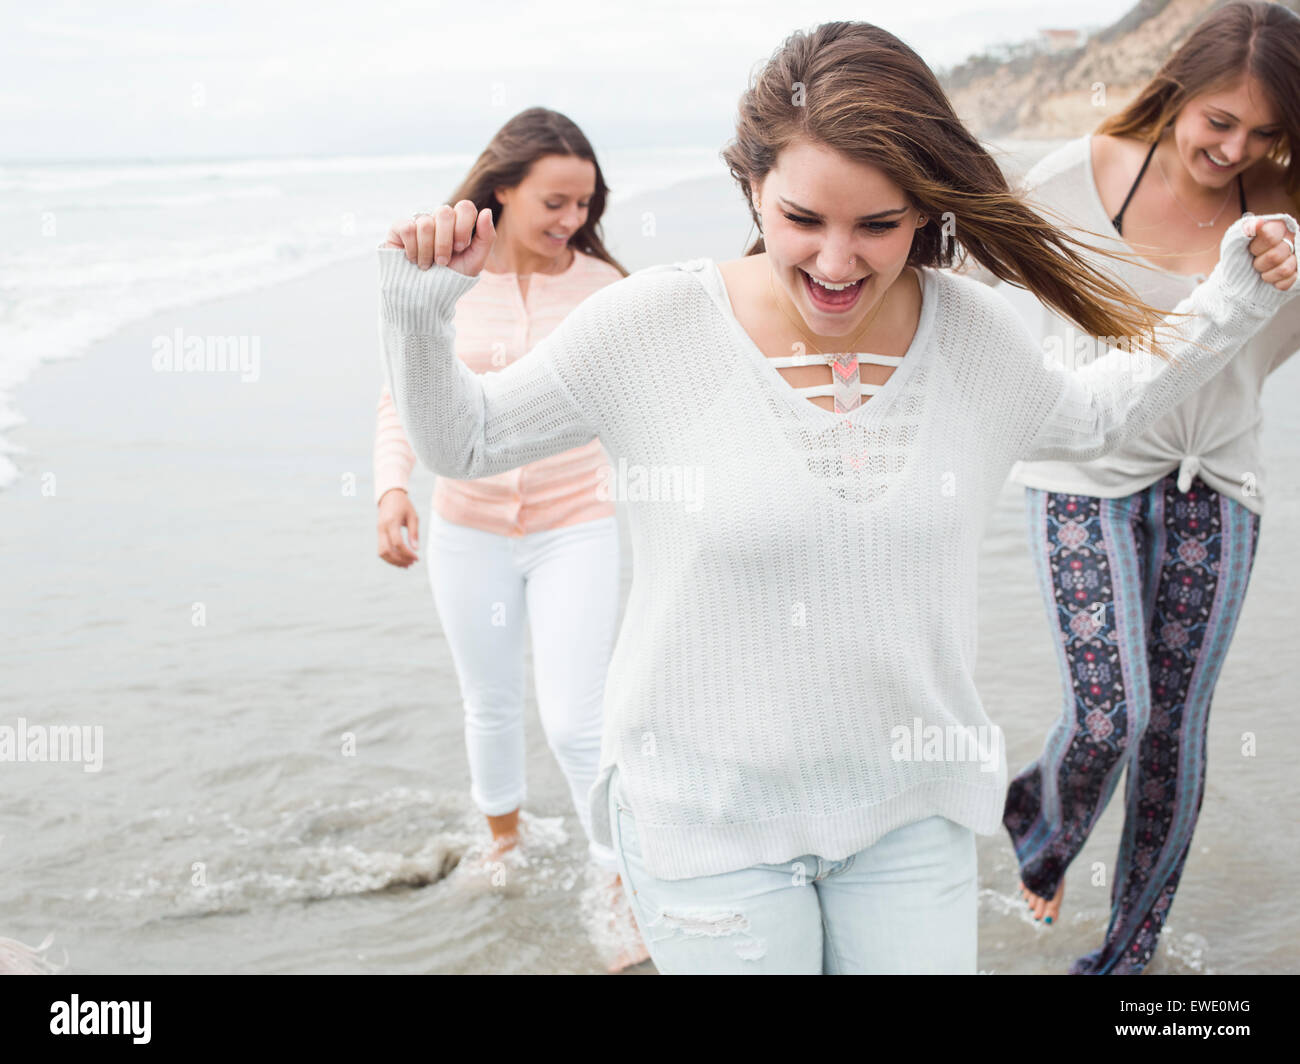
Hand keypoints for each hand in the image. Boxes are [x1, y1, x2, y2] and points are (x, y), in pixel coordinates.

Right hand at [377, 488, 419, 567]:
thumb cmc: (404, 505)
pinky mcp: (379, 534)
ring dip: (394, 561)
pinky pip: (381, 549)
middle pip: (387, 551)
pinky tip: (401, 560)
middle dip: (399, 560)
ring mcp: (379, 532)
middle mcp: (382, 528)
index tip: (417, 558)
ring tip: (407, 564)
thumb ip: (414, 532)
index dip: (407, 553)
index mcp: (391, 522)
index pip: (397, 543)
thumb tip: (416, 549)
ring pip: (381, 553)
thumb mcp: (413, 516)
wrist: (389, 497)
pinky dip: (390, 557)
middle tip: (412, 563)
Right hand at [381, 201, 495, 274]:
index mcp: (458, 223)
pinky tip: (413, 259)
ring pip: (426, 224)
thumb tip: (486, 211)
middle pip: (444, 212)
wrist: (425, 295)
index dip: (463, 227)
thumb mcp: (475, 261)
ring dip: (427, 252)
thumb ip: (486, 237)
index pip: (465, 207)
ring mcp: (419, 221)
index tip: (460, 248)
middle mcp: (439, 219)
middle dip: (445, 242)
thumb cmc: (451, 277)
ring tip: (427, 265)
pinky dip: (413, 250)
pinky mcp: (400, 228)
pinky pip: (408, 229)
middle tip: (443, 261)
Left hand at [1243, 215, 1296, 291]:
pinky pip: (1289, 281)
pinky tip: (1272, 278)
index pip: (1269, 236)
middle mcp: (1291, 238)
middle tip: (1255, 263)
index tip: (1251, 250)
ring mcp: (1297, 255)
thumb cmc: (1241, 253)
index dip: (1256, 248)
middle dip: (1259, 264)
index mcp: (1278, 226)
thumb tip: (1258, 223)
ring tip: (1262, 271)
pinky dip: (1276, 283)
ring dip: (1267, 275)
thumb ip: (1245, 229)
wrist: (1243, 271)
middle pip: (1275, 256)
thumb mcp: (1236, 239)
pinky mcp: (1299, 271)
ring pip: (1284, 270)